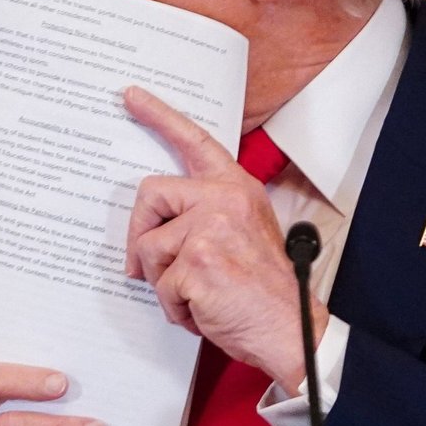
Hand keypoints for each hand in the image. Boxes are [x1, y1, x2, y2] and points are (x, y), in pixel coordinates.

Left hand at [122, 86, 323, 392]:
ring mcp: (210, 229)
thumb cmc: (265, 288)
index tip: (132, 96)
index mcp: (235, 188)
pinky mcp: (198, 263)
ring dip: (163, 281)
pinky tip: (203, 311)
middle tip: (141, 264)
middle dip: (139, 232)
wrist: (293, 329)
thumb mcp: (242, 232)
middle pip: (151, 194)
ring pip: (148, 247)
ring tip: (196, 295)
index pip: (196, 140)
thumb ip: (205, 214)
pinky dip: (176, 308)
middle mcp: (223, 200)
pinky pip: (160, 285)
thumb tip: (155, 222)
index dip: (160, 116)